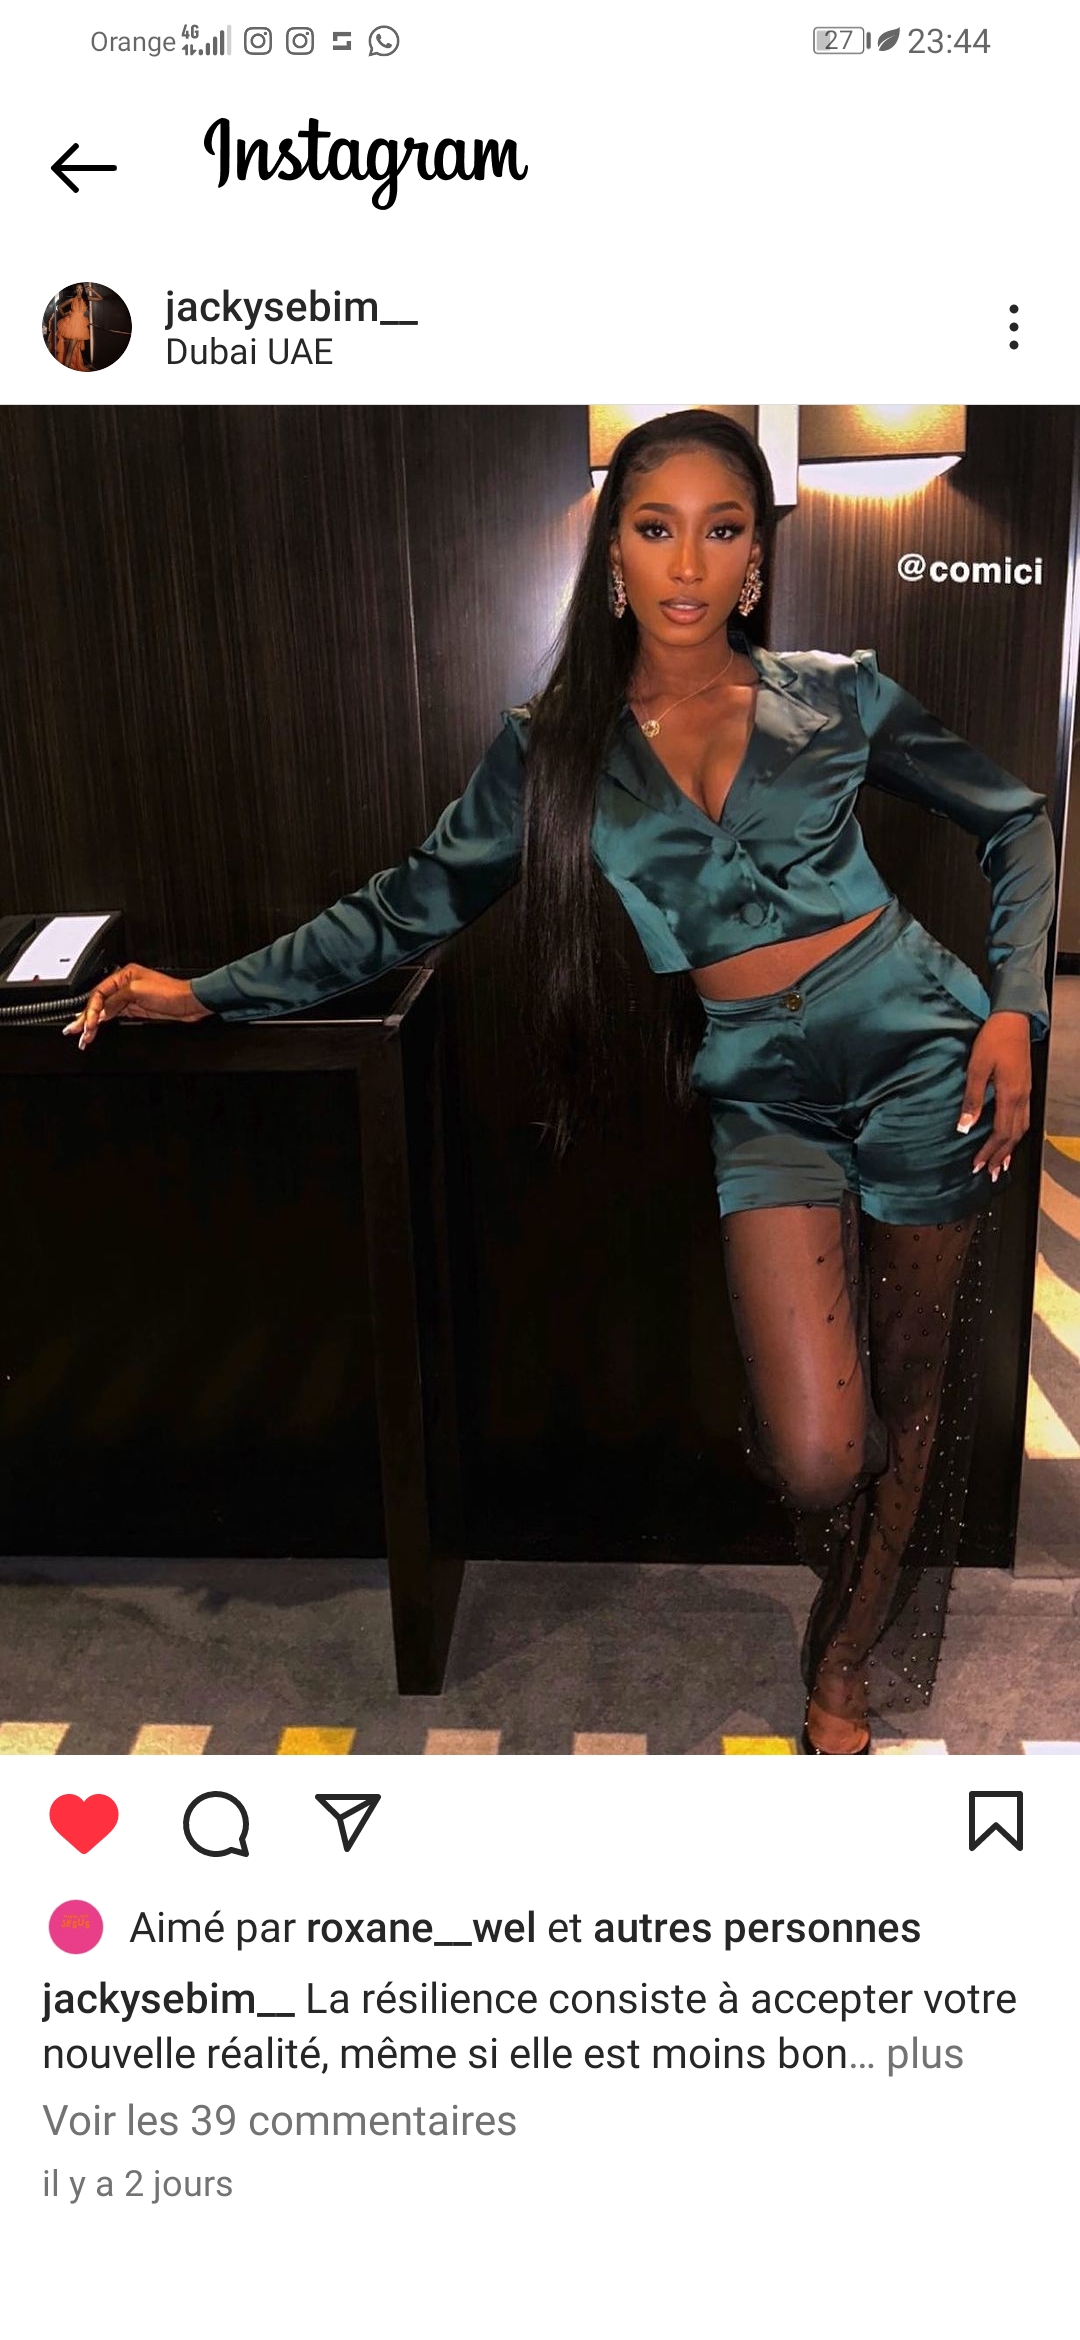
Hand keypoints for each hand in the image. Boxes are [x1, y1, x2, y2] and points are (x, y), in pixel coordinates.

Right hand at [62, 966, 214, 1049]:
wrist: (188, 1003)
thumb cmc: (169, 992)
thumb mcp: (137, 992)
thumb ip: (116, 1001)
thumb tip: (102, 1011)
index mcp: (123, 975)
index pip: (98, 993)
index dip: (91, 1009)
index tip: (86, 1024)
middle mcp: (125, 985)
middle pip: (99, 1003)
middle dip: (86, 1018)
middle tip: (75, 1032)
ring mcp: (130, 998)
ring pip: (105, 1012)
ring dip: (94, 1024)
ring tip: (83, 1036)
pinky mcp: (136, 1009)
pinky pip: (114, 1016)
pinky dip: (104, 1024)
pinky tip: (97, 1030)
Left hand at [957, 1011, 1030, 1180]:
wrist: (1013, 1020)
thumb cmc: (992, 1040)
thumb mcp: (977, 1068)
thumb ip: (972, 1099)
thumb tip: (965, 1127)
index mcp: (1010, 1095)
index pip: (1000, 1133)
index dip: (989, 1152)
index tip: (977, 1166)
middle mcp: (1022, 1098)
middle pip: (1014, 1136)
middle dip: (1001, 1156)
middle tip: (990, 1175)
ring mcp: (1026, 1093)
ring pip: (1022, 1129)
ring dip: (1011, 1149)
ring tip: (1002, 1165)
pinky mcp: (1026, 1087)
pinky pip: (1024, 1118)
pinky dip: (1017, 1134)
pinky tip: (1010, 1138)